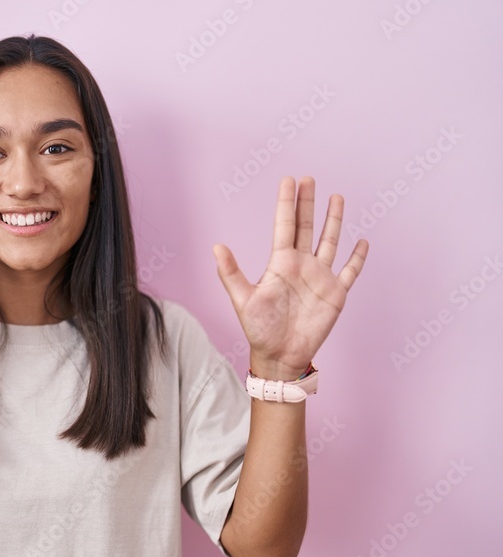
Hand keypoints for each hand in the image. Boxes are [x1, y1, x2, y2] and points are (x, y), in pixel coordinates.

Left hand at [212, 176, 368, 379]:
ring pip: (330, 241)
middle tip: (309, 178)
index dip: (287, 203)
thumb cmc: (258, 329)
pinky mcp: (335, 293)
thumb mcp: (242, 299)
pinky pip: (350, 271)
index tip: (289, 180)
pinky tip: (362, 241)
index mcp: (280, 263)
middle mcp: (301, 265)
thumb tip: (216, 246)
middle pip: (307, 226)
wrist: (279, 355)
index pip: (285, 225)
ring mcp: (320, 277)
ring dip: (334, 220)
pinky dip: (357, 257)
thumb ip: (230, 273)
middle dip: (308, 203)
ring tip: (336, 197)